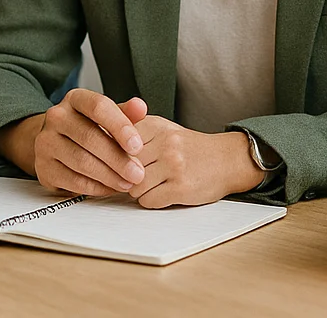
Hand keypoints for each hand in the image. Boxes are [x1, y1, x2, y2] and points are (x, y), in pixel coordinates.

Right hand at [22, 89, 148, 196]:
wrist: (55, 142)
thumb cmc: (87, 126)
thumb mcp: (107, 116)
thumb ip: (125, 113)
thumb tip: (140, 107)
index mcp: (75, 99)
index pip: (98, 107)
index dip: (120, 127)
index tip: (137, 146)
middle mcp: (56, 117)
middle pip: (89, 137)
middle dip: (118, 158)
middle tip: (138, 173)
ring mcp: (46, 142)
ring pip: (81, 161)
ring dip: (109, 176)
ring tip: (127, 183)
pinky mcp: (43, 168)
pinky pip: (73, 180)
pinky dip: (96, 187)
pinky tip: (110, 188)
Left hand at [126, 117, 261, 208]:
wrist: (227, 159)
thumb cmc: (190, 146)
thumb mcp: (163, 128)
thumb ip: (134, 130)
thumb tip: (99, 137)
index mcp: (156, 125)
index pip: (117, 144)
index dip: (115, 157)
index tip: (119, 162)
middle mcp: (165, 143)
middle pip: (123, 167)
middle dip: (125, 176)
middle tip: (135, 177)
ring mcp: (173, 165)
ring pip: (134, 187)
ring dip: (138, 191)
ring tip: (151, 185)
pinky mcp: (180, 188)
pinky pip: (148, 201)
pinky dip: (151, 201)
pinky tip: (162, 193)